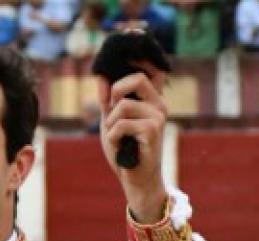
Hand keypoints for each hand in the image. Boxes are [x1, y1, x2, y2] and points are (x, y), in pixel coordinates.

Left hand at [95, 67, 167, 223]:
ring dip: (111, 124)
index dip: (142, 55)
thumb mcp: (112, 120)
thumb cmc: (124, 150)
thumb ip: (107, 100)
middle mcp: (159, 105)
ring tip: (116, 137)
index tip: (131, 43)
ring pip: (123, 105)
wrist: (134, 179)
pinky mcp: (152, 132)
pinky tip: (120, 146)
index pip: (153, 69)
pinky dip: (112, 137)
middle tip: (110, 109)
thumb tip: (100, 77)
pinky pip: (121, 124)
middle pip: (136, 78)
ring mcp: (158, 118)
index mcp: (151, 100)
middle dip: (115, 93)